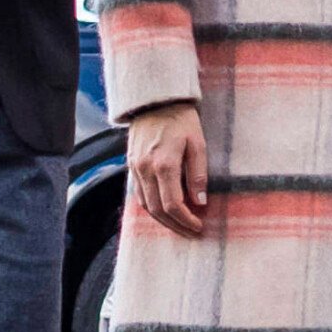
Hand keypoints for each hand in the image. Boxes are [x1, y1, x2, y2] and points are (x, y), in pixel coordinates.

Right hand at [127, 102, 208, 237]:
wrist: (155, 100)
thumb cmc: (180, 118)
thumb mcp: (197, 143)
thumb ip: (198, 174)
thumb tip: (200, 202)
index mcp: (164, 164)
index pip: (173, 204)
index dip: (186, 220)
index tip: (198, 226)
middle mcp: (146, 169)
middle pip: (158, 210)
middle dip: (175, 225)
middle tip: (191, 232)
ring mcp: (135, 167)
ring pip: (145, 205)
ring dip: (162, 220)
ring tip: (179, 225)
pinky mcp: (131, 164)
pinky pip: (138, 194)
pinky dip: (151, 207)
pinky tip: (163, 210)